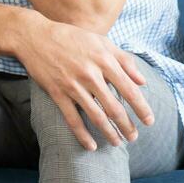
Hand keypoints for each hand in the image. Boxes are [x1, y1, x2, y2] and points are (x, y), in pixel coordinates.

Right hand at [15, 14, 154, 151]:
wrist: (34, 36)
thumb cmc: (71, 37)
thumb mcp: (101, 41)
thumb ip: (124, 60)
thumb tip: (142, 82)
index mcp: (104, 60)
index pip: (129, 90)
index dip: (141, 108)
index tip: (149, 121)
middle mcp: (90, 74)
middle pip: (114, 108)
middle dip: (127, 126)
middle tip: (134, 137)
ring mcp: (72, 85)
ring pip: (96, 116)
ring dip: (109, 133)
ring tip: (117, 143)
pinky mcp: (56, 92)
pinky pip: (72, 119)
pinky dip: (83, 135)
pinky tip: (91, 146)